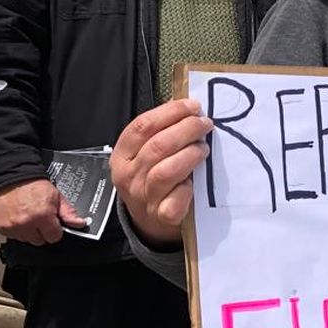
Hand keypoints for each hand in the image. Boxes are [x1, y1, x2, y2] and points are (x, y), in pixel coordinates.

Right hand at [0, 178, 84, 244]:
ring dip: (29, 232)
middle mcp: (27, 223)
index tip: (53, 225)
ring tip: (28, 217)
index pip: (54, 237)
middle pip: (40, 241)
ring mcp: (13, 226)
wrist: (10, 177)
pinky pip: (13, 236)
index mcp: (43, 216)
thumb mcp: (57, 196)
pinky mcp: (2, 227)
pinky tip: (18, 218)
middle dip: (42, 232)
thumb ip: (68, 213)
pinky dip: (17, 230)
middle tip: (40, 219)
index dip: (55, 231)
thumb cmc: (33, 185)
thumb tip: (79, 223)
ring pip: (26, 240)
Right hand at [112, 99, 213, 246]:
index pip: (142, 126)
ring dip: (190, 154)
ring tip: (203, 148)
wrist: (149, 221)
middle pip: (157, 146)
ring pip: (167, 170)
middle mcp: (129, 175)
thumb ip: (160, 134)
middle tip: (205, 124)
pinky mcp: (162, 215)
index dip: (170, 112)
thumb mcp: (144, 155)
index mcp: (122, 155)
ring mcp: (144, 196)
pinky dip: (188, 188)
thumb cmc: (150, 179)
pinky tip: (194, 182)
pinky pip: (176, 199)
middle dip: (186, 129)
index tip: (192, 106)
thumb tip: (189, 109)